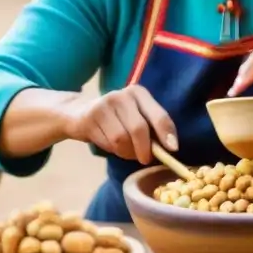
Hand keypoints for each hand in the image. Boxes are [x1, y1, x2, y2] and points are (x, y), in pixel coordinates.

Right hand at [63, 85, 177, 163]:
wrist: (79, 112)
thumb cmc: (116, 119)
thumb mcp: (135, 116)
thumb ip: (151, 128)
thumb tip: (169, 148)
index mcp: (139, 93)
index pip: (159, 114)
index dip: (166, 133)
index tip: (173, 149)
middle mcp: (123, 95)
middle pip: (139, 129)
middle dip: (144, 149)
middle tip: (145, 159)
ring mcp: (105, 104)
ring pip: (122, 139)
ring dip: (127, 152)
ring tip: (125, 150)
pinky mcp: (91, 117)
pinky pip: (108, 143)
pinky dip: (113, 150)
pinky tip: (110, 144)